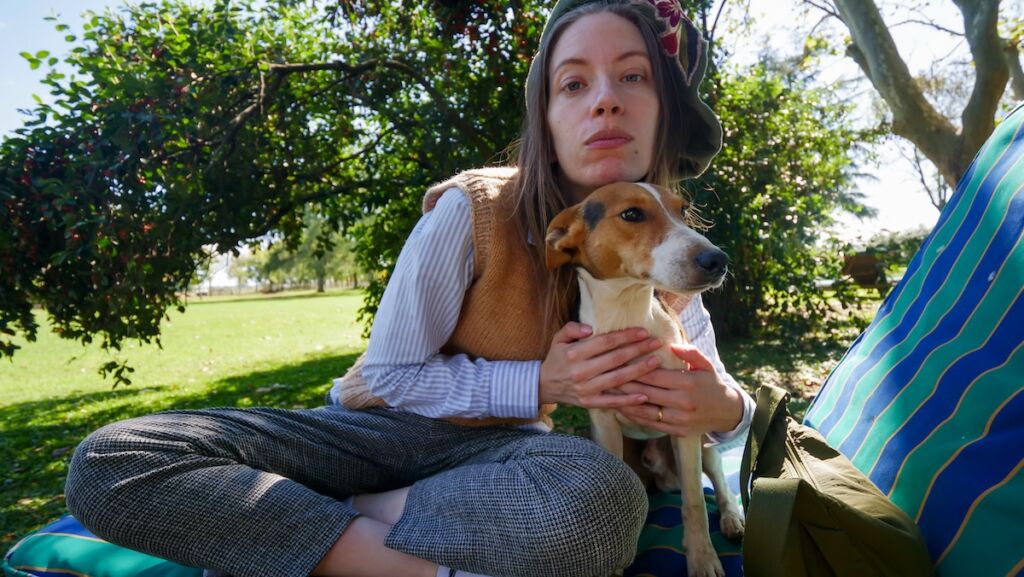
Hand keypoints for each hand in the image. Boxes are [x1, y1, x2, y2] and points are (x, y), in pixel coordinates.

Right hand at [539, 322, 662, 408]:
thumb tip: (590, 328)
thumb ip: (572, 328)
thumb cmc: (556, 358)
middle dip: (638, 350)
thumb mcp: (558, 339)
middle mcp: (580, 371)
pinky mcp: (589, 403)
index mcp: (574, 354)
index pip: (605, 342)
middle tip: (656, 343)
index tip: (643, 331)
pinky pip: (611, 402)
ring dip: (639, 370)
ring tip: (656, 362)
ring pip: (617, 379)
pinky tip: (644, 395)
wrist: (543, 385)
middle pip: (615, 359)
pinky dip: (628, 400)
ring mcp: (585, 389)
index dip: (626, 336)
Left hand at [615, 344, 743, 436]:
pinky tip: (620, 409)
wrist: (728, 412)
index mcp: (687, 383)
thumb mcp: (706, 365)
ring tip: (607, 393)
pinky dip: (634, 417)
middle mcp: (682, 403)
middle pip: (645, 392)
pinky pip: (651, 424)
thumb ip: (690, 353)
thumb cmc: (712, 384)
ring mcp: (679, 419)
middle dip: (623, 384)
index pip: (654, 375)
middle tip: (604, 376)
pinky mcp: (677, 431)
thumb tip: (671, 345)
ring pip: (644, 411)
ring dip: (624, 402)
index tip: (617, 361)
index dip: (633, 368)